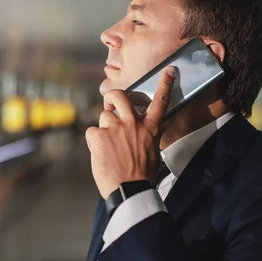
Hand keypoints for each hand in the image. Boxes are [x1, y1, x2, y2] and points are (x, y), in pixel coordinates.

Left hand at [85, 67, 175, 198]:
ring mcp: (115, 128)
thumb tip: (137, 134)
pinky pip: (92, 132)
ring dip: (104, 128)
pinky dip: (94, 142)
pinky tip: (100, 154)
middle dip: (113, 96)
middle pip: (120, 96)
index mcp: (149, 128)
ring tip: (108, 147)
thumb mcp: (153, 152)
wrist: (130, 190)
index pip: (160, 101)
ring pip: (103, 116)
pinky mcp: (100, 136)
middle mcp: (133, 123)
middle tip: (110, 103)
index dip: (165, 83)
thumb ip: (145, 137)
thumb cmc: (142, 175)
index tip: (169, 70)